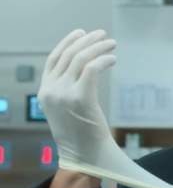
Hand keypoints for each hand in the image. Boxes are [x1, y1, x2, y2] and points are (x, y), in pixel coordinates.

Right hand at [38, 29, 124, 187]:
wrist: (85, 154)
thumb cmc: (81, 133)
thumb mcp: (67, 108)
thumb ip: (69, 89)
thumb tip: (85, 68)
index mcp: (45, 91)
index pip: (53, 58)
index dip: (67, 42)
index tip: (82, 33)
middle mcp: (51, 90)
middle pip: (68, 55)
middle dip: (87, 41)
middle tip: (103, 35)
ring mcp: (64, 94)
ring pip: (81, 59)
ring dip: (98, 47)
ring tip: (112, 44)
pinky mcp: (80, 98)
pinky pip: (91, 69)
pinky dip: (103, 60)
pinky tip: (113, 59)